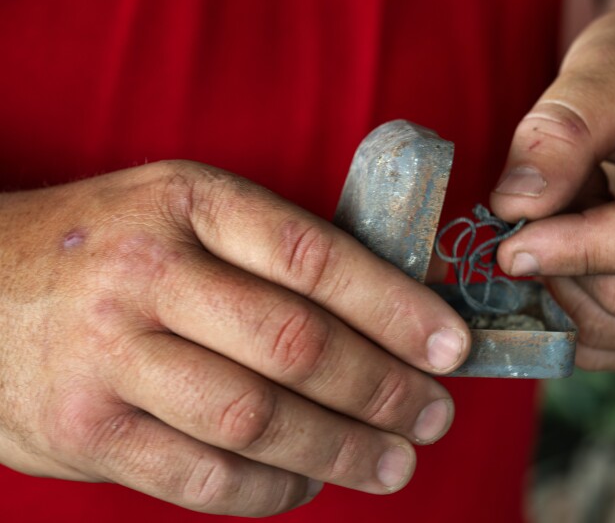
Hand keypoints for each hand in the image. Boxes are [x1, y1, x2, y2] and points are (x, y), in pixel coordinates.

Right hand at [0, 161, 469, 515]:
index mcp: (187, 204)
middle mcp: (145, 275)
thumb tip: (392, 315)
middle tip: (432, 415)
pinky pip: (202, 477)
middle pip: (294, 345)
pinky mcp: (84, 432)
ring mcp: (108, 357)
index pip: (314, 258)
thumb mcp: (183, 214)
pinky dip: (271, 491)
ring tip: (393, 462)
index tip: (450, 346)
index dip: (395, 307)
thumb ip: (272, 255)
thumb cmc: (107, 249)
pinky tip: (308, 485)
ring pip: (255, 419)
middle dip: (382, 389)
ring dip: (340, 449)